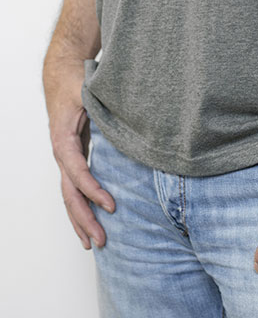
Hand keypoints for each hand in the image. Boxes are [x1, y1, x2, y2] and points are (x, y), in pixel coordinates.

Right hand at [46, 59, 114, 249]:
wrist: (62, 74)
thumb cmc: (77, 81)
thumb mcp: (90, 91)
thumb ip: (106, 106)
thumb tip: (135, 118)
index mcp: (64, 139)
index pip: (76, 171)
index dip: (93, 190)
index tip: (111, 206)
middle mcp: (61, 152)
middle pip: (69, 193)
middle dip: (85, 218)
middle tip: (102, 240)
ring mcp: (65, 157)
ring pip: (69, 196)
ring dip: (81, 220)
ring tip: (95, 243)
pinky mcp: (73, 157)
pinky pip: (74, 187)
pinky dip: (82, 206)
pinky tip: (91, 223)